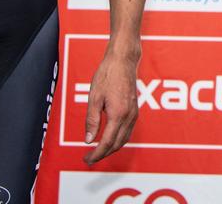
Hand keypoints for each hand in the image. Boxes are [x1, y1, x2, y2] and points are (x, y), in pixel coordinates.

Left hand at [81, 43, 139, 163]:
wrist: (123, 61)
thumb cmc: (108, 75)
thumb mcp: (94, 98)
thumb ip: (92, 120)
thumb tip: (88, 139)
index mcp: (118, 114)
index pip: (106, 142)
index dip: (96, 154)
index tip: (86, 159)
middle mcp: (129, 116)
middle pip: (116, 144)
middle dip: (103, 154)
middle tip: (89, 158)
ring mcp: (134, 113)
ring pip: (124, 139)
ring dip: (111, 149)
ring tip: (97, 151)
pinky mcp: (135, 110)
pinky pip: (128, 132)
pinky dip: (118, 140)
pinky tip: (109, 139)